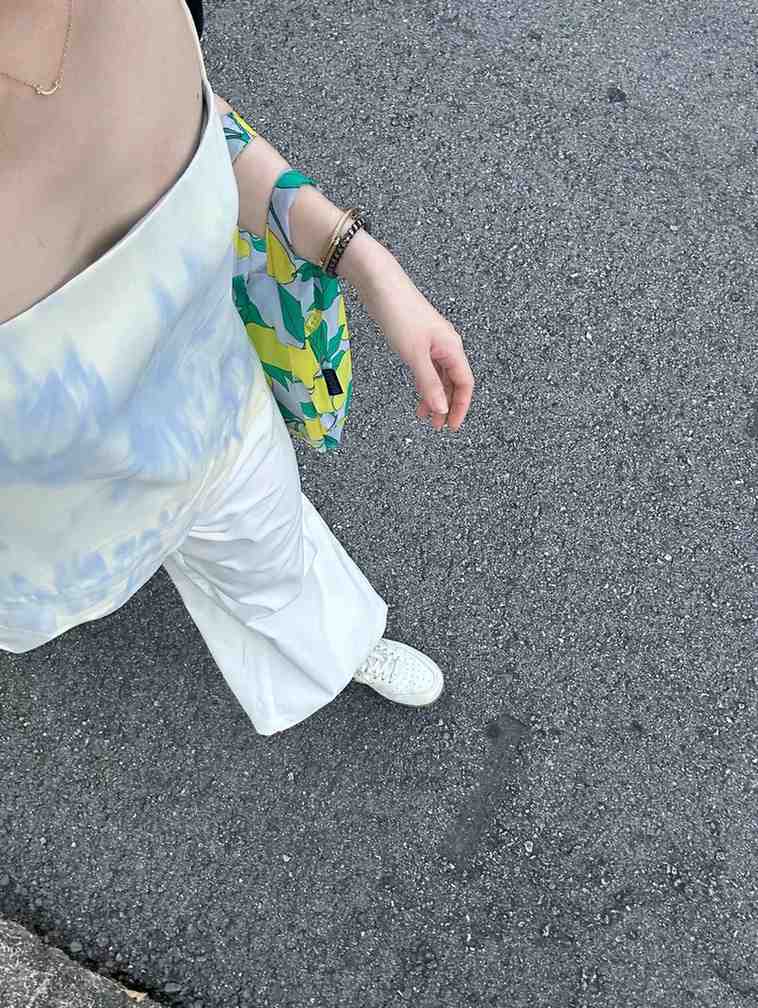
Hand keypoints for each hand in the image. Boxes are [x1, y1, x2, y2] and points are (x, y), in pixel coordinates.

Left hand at [350, 248, 474, 430]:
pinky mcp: (419, 339)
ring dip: (434, 397)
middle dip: (446, 405)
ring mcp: (433, 342)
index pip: (465, 384)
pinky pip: (428, 367)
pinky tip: (418, 393)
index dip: (460, 407)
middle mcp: (447, 345)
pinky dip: (424, 383)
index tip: (452, 426)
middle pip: (453, 382)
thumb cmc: (399, 314)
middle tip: (436, 426)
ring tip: (424, 415)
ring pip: (440, 376)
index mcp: (452, 348)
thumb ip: (429, 384)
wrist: (380, 284)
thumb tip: (442, 409)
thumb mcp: (414, 355)